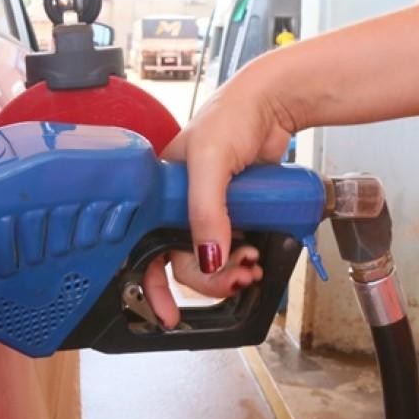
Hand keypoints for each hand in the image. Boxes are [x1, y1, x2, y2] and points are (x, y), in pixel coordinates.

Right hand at [143, 58, 301, 325]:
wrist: (274, 103)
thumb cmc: (231, 117)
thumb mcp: (210, 162)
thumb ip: (205, 211)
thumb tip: (208, 259)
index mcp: (158, 193)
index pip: (145, 247)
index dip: (152, 285)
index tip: (166, 315)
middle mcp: (179, 205)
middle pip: (182, 261)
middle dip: (207, 277)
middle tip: (235, 276)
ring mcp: (209, 211)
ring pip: (210, 260)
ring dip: (229, 272)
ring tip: (251, 267)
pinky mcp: (236, 213)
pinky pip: (234, 248)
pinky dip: (243, 260)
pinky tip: (257, 259)